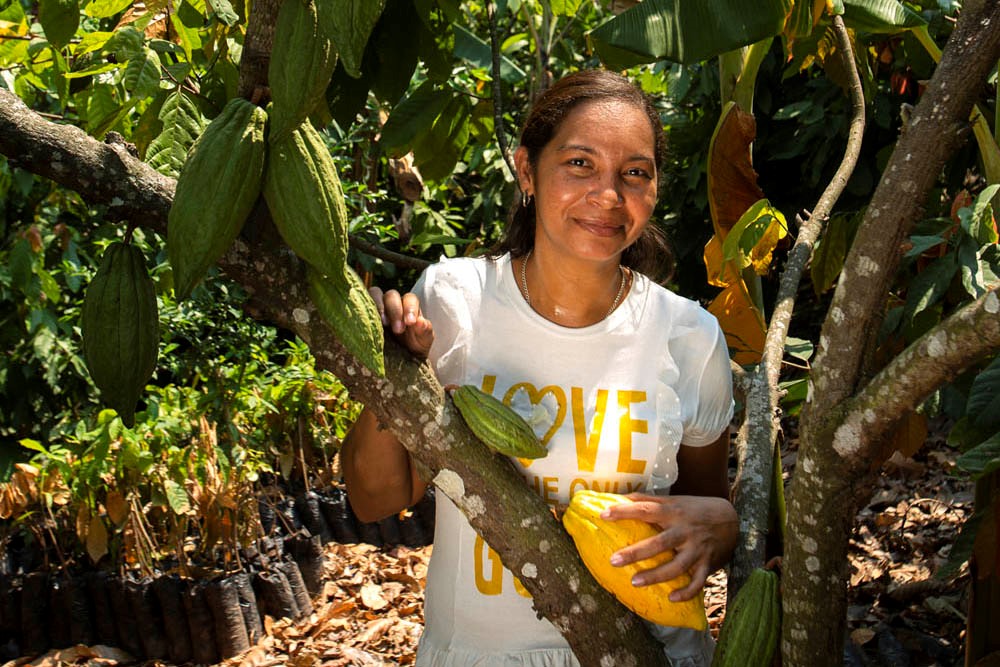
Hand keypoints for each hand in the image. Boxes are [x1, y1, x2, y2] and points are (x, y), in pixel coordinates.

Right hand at [370, 287, 433, 358]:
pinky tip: (367, 324)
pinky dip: (363, 310)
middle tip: (398, 330)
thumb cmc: (415, 346)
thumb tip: (420, 321)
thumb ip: (425, 331)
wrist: (402, 359)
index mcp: (409, 306)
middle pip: (391, 295)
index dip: (410, 308)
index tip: (410, 323)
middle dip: (395, 310)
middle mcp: (393, 303)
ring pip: (374, 294)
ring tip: (382, 323)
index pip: (409, 298)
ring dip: (378, 306)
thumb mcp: (423, 341)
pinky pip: (361, 305)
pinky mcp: (366, 314)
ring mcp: (377, 307)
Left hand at [602, 493, 737, 601]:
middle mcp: (684, 530)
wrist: (732, 518)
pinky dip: (686, 591)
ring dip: (656, 575)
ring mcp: (697, 549)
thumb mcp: (674, 500)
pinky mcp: (708, 564)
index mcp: (673, 512)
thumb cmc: (695, 509)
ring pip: (677, 566)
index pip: (646, 510)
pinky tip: (671, 597)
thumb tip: (621, 497)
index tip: (604, 514)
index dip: (625, 512)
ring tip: (634, 582)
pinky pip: (698, 582)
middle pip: (659, 543)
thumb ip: (649, 500)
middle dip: (636, 552)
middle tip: (614, 560)